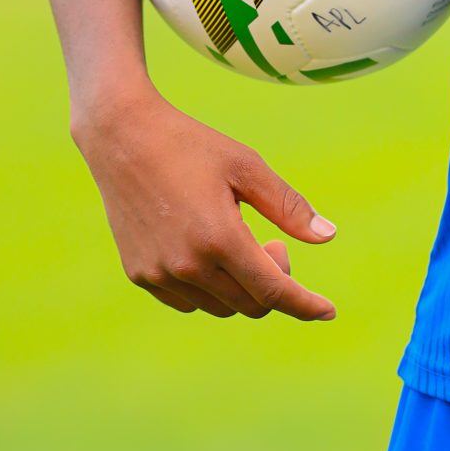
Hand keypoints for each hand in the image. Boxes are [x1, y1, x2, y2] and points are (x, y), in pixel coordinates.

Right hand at [74, 85, 337, 320]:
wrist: (122, 138)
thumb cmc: (191, 146)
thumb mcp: (247, 166)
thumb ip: (288, 207)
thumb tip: (328, 237)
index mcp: (220, 237)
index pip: (274, 291)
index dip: (305, 305)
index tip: (328, 312)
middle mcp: (187, 265)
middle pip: (250, 304)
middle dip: (273, 281)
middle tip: (270, 243)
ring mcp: (159, 273)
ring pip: (220, 307)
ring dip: (240, 287)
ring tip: (236, 241)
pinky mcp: (139, 274)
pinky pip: (188, 301)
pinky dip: (209, 289)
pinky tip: (207, 253)